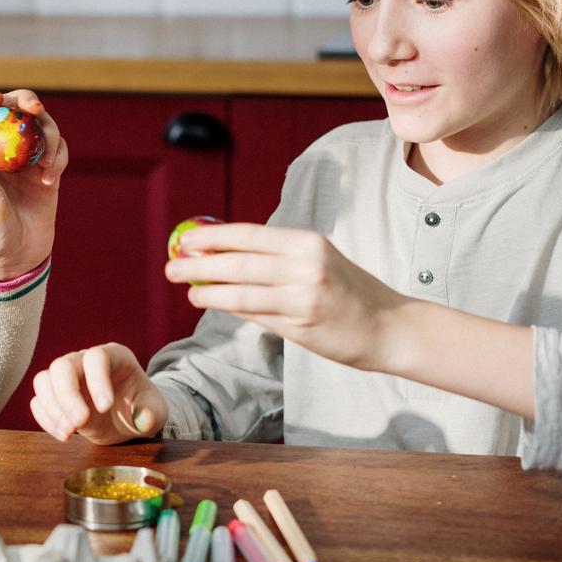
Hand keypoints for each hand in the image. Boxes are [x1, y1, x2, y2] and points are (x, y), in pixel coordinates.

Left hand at [0, 89, 67, 278]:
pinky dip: (59, 157)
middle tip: (35, 109)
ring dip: (49, 135)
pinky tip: (51, 180)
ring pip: (41, 127)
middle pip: (15, 111)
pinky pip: (58, 151)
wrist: (18, 259)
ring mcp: (28, 161)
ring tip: (49, 164)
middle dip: (26, 102)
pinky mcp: (48, 172)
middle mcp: (4, 152)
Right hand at [29, 343, 168, 444]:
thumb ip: (152, 414)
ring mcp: (67, 377)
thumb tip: (143, 419)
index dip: (97, 380)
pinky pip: (38, 402)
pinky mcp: (54, 396)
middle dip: (68, 396)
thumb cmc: (143, 407)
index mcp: (114, 356)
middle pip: (63, 366)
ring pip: (44, 380)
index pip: (96, 357)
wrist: (128, 417)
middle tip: (79, 424)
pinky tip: (64, 435)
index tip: (105, 408)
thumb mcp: (156, 411)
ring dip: (53, 409)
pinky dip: (46, 419)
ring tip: (70, 433)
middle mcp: (85, 361)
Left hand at [165, 222, 408, 370]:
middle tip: (171, 265)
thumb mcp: (318, 261)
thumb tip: (222, 256)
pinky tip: (210, 303)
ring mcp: (304, 296)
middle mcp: (306, 265)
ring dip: (207, 290)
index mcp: (308, 242)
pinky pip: (255, 314)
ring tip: (186, 288)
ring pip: (242, 291)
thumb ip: (275, 258)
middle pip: (239, 262)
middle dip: (199, 263)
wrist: (390, 327)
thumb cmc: (348, 293)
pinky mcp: (302, 325)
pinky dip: (228, 307)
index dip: (213, 236)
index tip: (185, 239)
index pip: (250, 235)